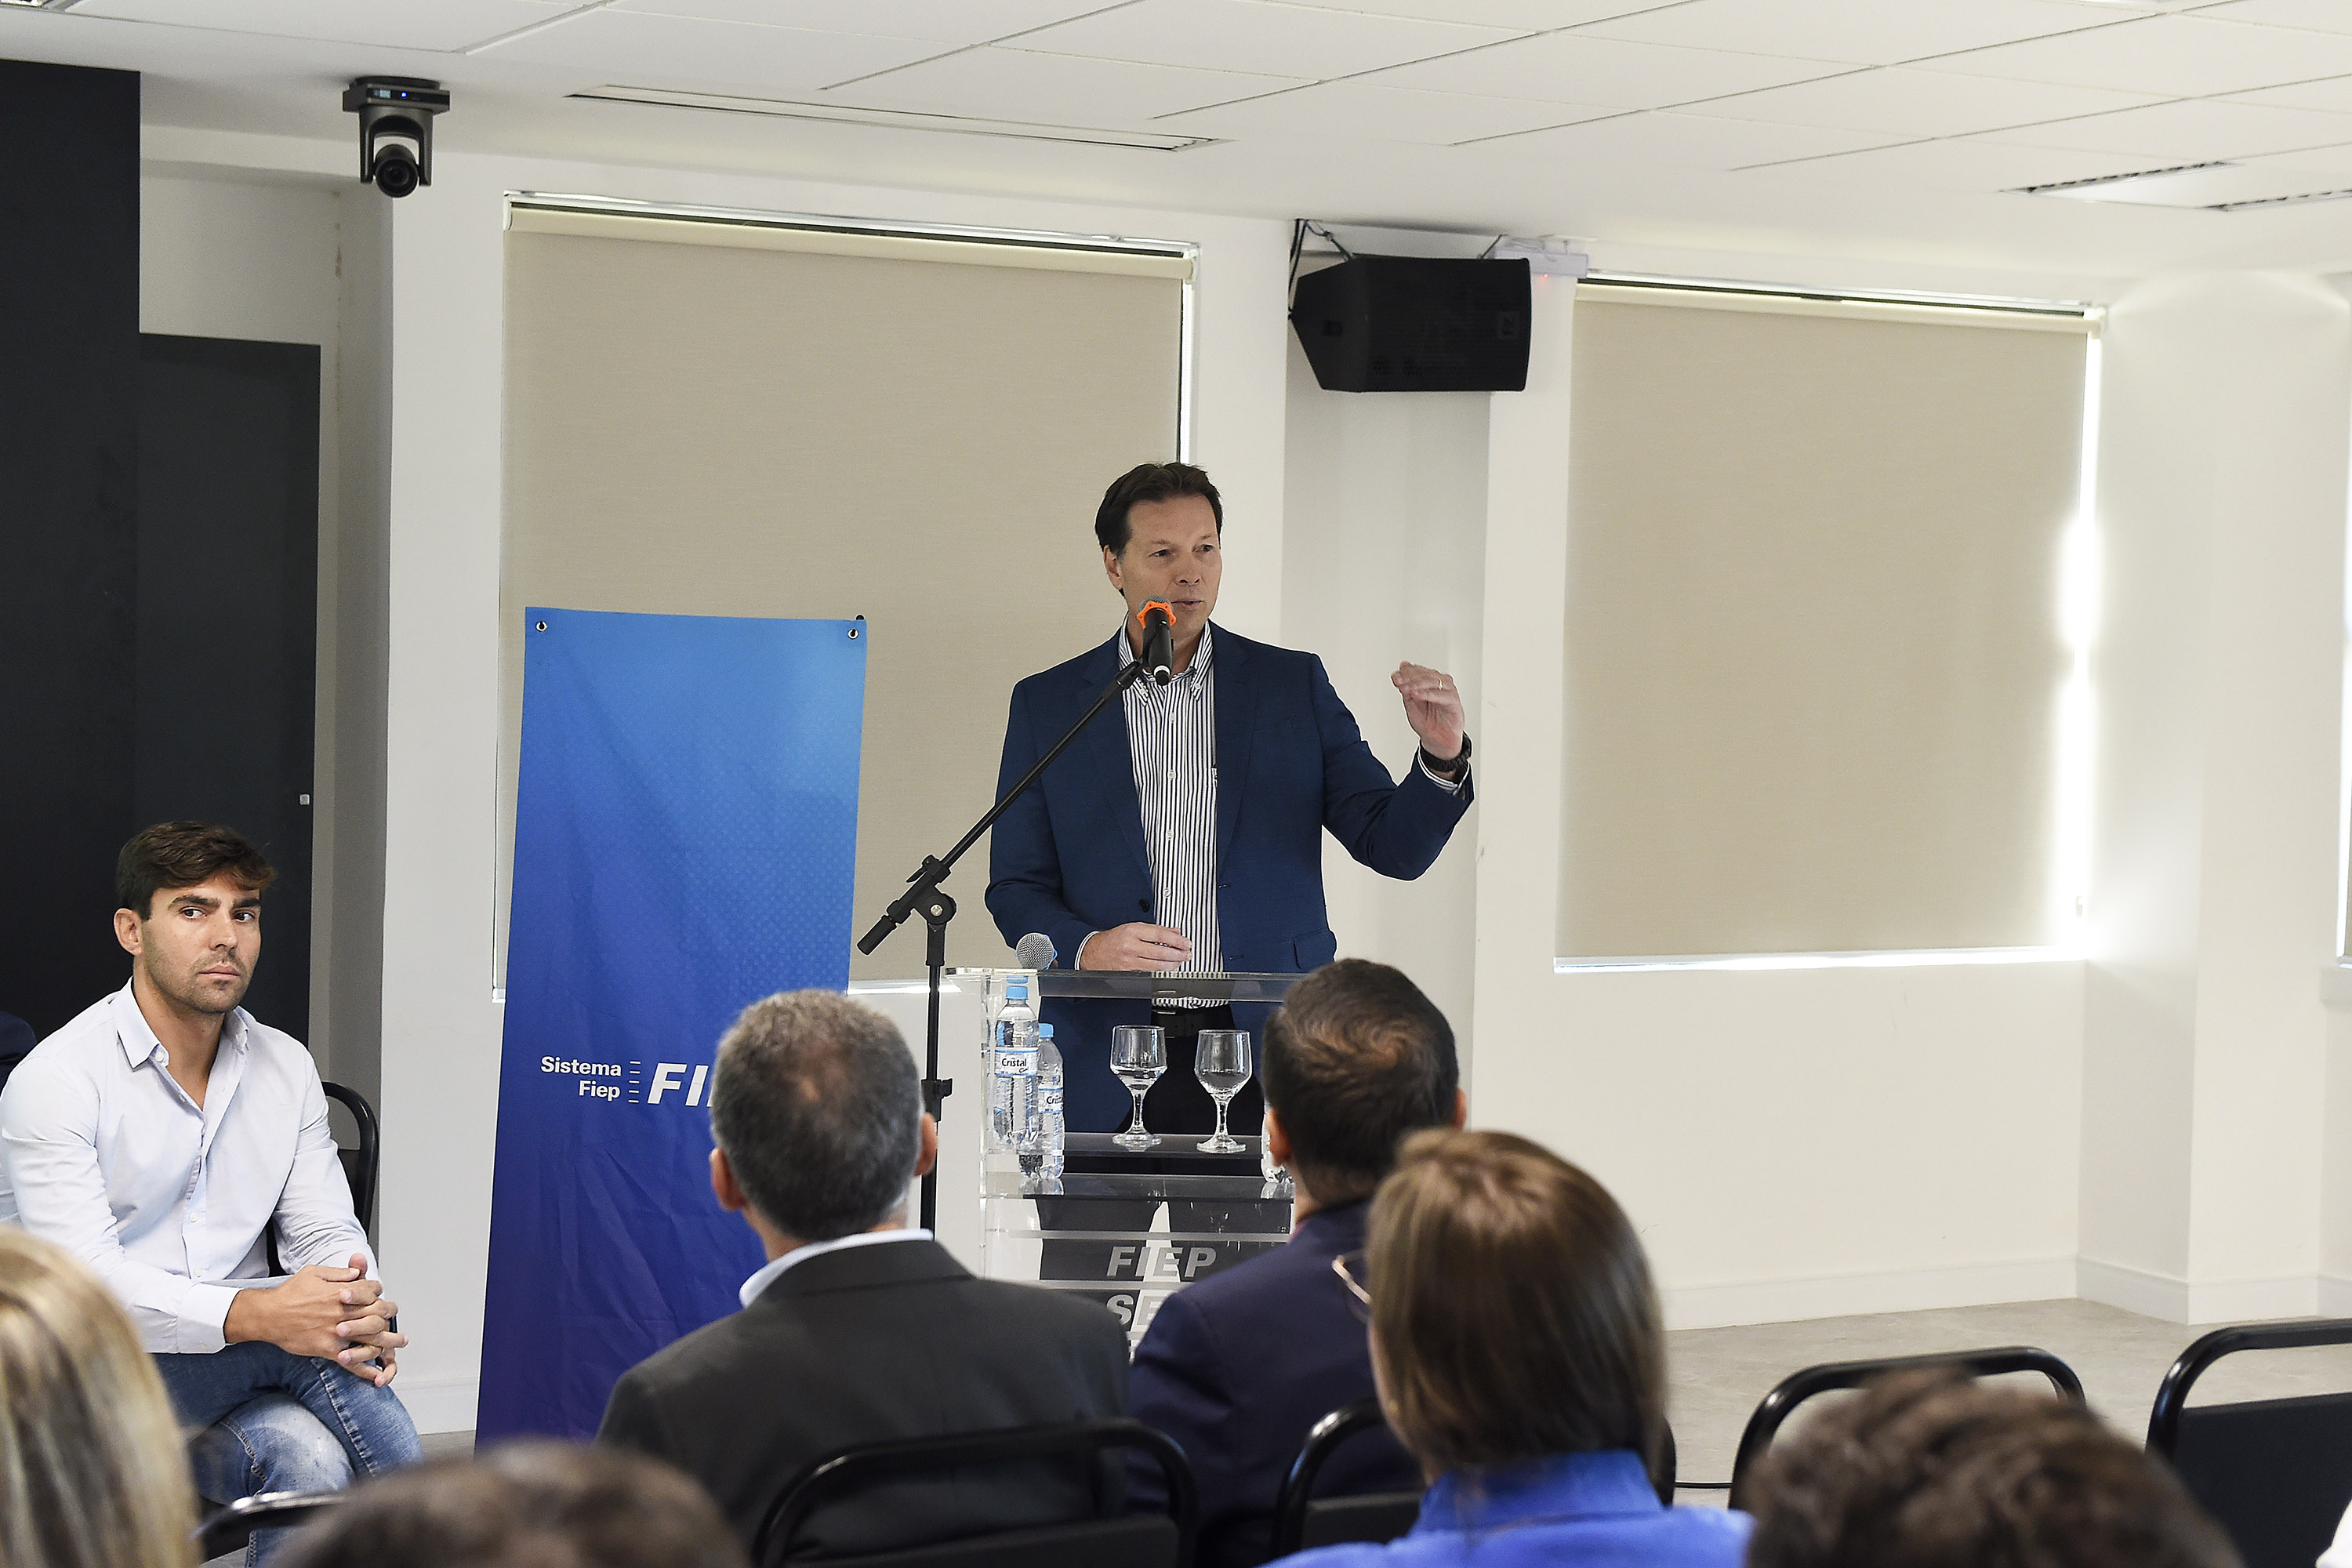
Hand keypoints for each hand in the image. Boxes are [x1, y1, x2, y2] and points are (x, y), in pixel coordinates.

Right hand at [226, 1253, 405, 1384]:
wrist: (267, 1316)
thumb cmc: (289, 1294)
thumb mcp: (314, 1273)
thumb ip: (339, 1273)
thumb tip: (357, 1273)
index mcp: (342, 1291)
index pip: (373, 1290)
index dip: (377, 1292)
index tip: (377, 1296)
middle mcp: (343, 1312)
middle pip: (378, 1312)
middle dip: (389, 1313)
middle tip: (395, 1317)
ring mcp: (337, 1331)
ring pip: (370, 1337)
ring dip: (388, 1341)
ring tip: (400, 1342)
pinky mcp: (328, 1349)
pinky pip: (351, 1361)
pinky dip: (365, 1369)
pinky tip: (376, 1375)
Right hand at [1080, 924, 1192, 971]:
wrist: (1092, 952)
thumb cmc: (1112, 939)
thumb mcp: (1133, 928)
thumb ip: (1155, 930)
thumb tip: (1174, 932)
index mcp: (1133, 931)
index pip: (1160, 935)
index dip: (1177, 940)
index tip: (1186, 942)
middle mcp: (1131, 946)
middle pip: (1161, 952)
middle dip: (1178, 954)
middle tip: (1187, 953)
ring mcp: (1130, 961)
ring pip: (1157, 965)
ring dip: (1173, 964)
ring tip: (1180, 961)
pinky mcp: (1129, 972)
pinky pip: (1150, 972)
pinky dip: (1161, 971)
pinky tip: (1168, 968)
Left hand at [1392, 663, 1465, 762]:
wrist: (1437, 740)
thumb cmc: (1426, 721)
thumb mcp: (1410, 703)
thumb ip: (1407, 686)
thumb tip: (1403, 665)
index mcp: (1428, 680)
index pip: (1417, 671)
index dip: (1405, 673)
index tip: (1395, 678)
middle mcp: (1439, 682)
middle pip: (1424, 674)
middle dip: (1409, 678)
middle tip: (1399, 682)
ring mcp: (1448, 690)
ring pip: (1432, 681)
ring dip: (1417, 684)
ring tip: (1406, 690)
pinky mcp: (1454, 700)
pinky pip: (1441, 694)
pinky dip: (1427, 694)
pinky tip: (1416, 695)